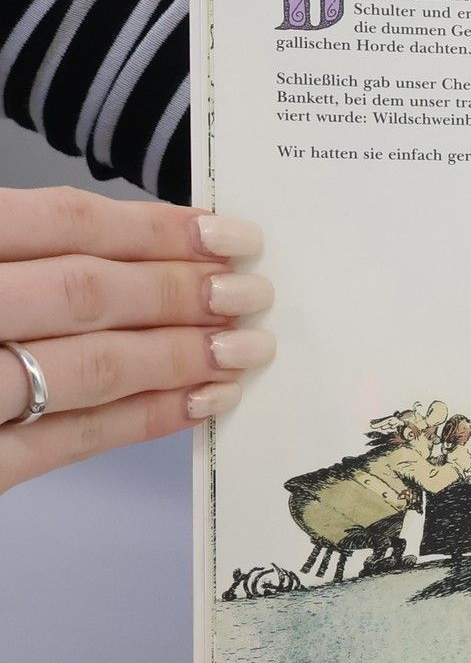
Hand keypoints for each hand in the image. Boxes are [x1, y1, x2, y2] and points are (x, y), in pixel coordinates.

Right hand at [0, 187, 271, 492]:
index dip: (155, 227)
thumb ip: (16, 251)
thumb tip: (126, 245)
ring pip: (85, 366)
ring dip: (180, 356)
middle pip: (85, 292)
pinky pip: (64, 441)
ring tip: (247, 349)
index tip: (227, 232)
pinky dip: (142, 420)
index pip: (59, 222)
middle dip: (182, 292)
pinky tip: (202, 404)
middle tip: (255, 293)